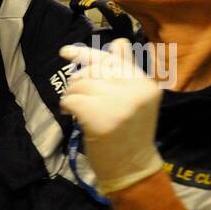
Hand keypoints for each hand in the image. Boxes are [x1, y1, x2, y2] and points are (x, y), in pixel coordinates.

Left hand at [59, 38, 164, 194]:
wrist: (131, 168)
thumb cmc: (129, 134)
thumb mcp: (133, 99)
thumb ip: (125, 71)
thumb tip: (118, 41)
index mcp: (145, 83)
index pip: (114, 57)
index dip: (86, 53)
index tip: (64, 53)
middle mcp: (135, 89)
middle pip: (94, 70)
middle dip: (77, 81)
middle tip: (74, 95)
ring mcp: (119, 103)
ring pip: (80, 84)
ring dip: (71, 95)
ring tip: (74, 108)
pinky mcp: (100, 117)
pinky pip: (72, 100)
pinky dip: (66, 106)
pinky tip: (70, 115)